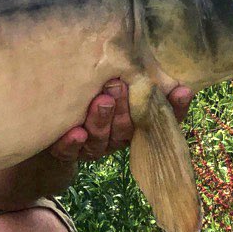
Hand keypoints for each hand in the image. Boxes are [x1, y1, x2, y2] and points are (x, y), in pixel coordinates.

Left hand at [48, 79, 193, 162]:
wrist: (51, 124)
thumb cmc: (90, 94)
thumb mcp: (115, 85)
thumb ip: (138, 79)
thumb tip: (180, 81)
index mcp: (133, 125)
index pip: (160, 120)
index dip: (175, 109)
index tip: (181, 91)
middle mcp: (115, 138)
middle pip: (126, 129)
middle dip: (124, 109)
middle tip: (119, 86)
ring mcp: (91, 146)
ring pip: (101, 139)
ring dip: (102, 120)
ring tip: (101, 101)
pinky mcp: (66, 152)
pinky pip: (70, 151)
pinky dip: (73, 143)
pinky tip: (76, 132)